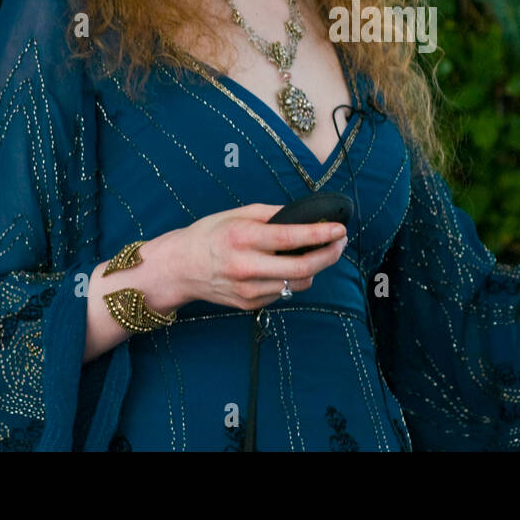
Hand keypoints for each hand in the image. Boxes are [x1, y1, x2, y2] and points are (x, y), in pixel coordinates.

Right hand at [146, 203, 348, 311]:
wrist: (179, 268)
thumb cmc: (208, 235)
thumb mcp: (237, 214)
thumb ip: (272, 214)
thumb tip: (304, 215)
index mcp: (243, 238)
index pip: (291, 237)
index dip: (321, 234)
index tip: (340, 229)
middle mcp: (247, 267)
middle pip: (302, 268)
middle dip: (329, 255)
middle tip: (339, 243)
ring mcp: (249, 290)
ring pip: (298, 284)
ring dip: (314, 268)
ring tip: (317, 252)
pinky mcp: (250, 305)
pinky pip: (283, 292)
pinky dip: (293, 279)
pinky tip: (287, 266)